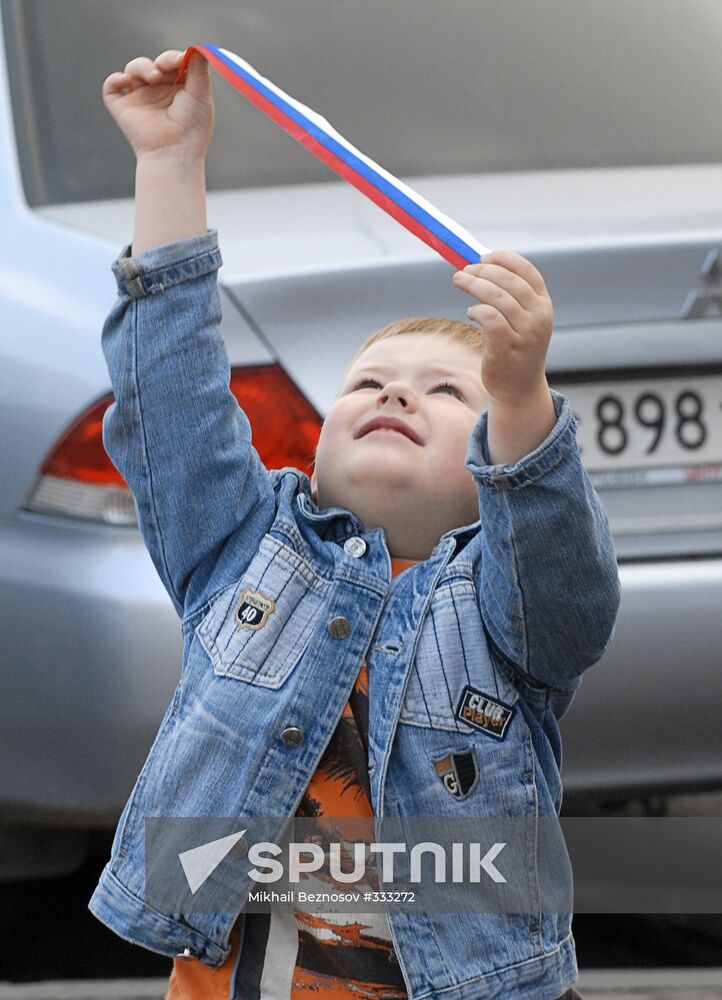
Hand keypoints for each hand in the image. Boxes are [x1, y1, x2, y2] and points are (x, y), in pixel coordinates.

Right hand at [102, 49, 213, 163]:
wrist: (174, 153)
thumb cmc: (192, 128)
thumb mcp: (200, 95)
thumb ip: (199, 69)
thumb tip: (197, 47)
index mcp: (177, 88)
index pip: (172, 63)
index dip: (174, 57)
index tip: (180, 60)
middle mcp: (158, 91)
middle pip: (154, 63)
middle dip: (160, 62)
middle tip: (165, 68)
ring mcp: (139, 98)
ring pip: (133, 69)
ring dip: (140, 67)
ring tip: (152, 78)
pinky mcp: (122, 107)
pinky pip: (111, 86)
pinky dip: (115, 79)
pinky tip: (126, 82)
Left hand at [453, 250, 555, 464]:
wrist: (519, 389)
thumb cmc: (514, 349)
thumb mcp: (519, 319)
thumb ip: (507, 296)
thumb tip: (478, 267)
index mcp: (543, 304)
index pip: (527, 271)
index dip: (504, 259)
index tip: (484, 256)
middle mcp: (538, 317)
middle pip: (508, 281)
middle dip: (482, 271)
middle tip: (463, 271)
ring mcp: (525, 333)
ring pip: (496, 297)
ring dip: (474, 285)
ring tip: (460, 281)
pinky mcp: (507, 348)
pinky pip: (490, 318)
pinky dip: (477, 309)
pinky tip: (471, 312)